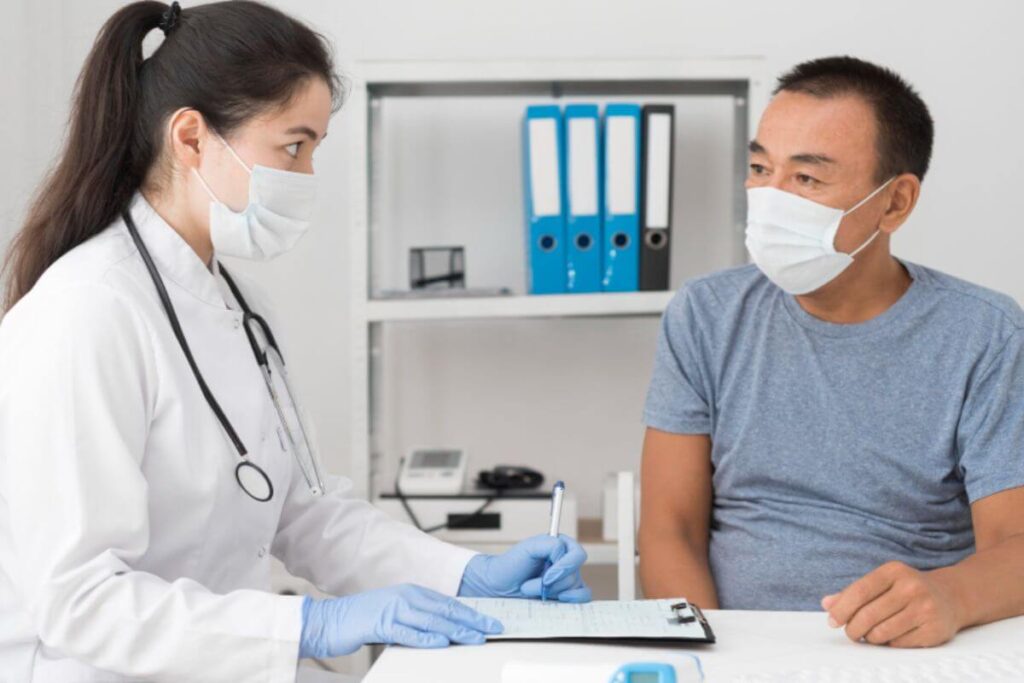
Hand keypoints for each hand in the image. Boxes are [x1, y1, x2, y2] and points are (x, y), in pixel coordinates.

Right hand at [299, 584, 502, 657]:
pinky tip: (441, 643)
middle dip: (472, 620)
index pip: (449, 604)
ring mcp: (393, 609)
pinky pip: (408, 632)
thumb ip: (417, 621)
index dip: (472, 613)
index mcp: (411, 593)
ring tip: (475, 637)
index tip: (490, 622)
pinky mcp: (380, 623)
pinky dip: (426, 638)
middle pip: (446, 610)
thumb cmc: (360, 622)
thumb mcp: (395, 617)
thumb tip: (443, 632)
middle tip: (493, 628)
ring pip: (432, 620)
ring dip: (456, 630)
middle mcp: (405, 597)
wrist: (326, 622)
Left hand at [458, 533, 591, 602]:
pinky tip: (556, 599)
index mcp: (561, 545)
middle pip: (574, 575)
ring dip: (550, 592)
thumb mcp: (529, 548)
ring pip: (574, 588)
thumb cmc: (512, 565)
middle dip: (551, 584)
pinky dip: (572, 600)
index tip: (547, 577)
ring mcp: (568, 578)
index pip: (577, 555)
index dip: (564, 567)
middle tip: (529, 585)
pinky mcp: (566, 593)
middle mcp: (567, 561)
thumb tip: (563, 556)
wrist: (500, 585)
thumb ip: (551, 545)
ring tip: (530, 589)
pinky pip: (582, 598)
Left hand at [822, 561, 964, 647]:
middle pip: (868, 615)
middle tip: (850, 633)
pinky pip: (898, 644)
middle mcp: (911, 587)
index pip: (860, 591)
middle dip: (852, 628)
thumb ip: (853, 592)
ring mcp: (925, 609)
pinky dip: (888, 644)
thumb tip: (826, 604)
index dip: (842, 608)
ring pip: (882, 632)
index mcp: (894, 571)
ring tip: (869, 634)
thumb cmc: (907, 589)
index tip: (832, 620)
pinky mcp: (934, 630)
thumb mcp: (882, 582)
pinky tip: (890, 636)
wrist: (951, 596)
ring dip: (869, 638)